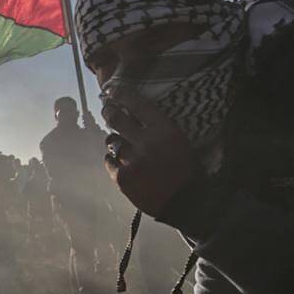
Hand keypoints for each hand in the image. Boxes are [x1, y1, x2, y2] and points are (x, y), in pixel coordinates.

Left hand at [101, 88, 195, 215]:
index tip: (113, 90)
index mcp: (165, 130)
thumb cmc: (186, 171)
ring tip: (123, 146)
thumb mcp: (180, 141)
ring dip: (115, 141)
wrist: (186, 203)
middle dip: (109, 111)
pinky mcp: (122, 177)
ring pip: (112, 141)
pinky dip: (114, 161)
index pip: (137, 104)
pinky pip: (109, 161)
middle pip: (116, 118)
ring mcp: (132, 160)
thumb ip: (158, 127)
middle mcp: (147, 142)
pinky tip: (124, 164)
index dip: (121, 94)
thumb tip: (133, 113)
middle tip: (108, 109)